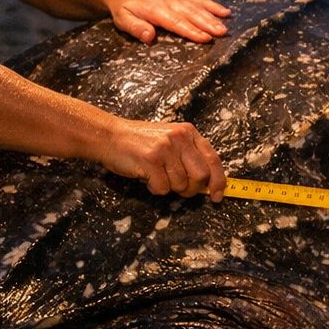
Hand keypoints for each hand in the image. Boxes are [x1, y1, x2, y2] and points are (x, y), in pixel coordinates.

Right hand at [104, 119, 225, 200]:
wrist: (109, 136)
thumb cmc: (140, 142)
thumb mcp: (170, 140)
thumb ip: (189, 155)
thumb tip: (208, 182)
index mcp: (188, 132)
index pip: (213, 160)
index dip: (219, 181)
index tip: (218, 196)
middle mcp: (180, 138)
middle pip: (201, 176)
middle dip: (192, 189)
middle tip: (179, 188)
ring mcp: (165, 148)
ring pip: (181, 185)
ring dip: (169, 188)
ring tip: (156, 175)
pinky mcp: (150, 160)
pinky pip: (162, 188)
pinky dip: (155, 189)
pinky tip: (146, 177)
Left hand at [109, 0, 230, 43]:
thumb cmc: (122, 7)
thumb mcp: (122, 19)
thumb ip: (135, 27)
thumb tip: (149, 36)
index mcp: (155, 9)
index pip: (175, 22)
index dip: (191, 30)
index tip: (204, 38)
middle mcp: (168, 2)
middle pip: (190, 14)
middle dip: (206, 24)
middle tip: (221, 33)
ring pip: (196, 8)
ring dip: (212, 17)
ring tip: (225, 27)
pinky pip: (198, 0)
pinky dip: (212, 6)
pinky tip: (226, 12)